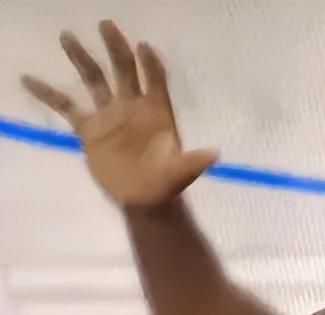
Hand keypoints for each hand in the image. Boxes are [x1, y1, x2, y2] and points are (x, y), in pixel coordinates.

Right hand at [21, 20, 217, 212]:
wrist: (144, 199)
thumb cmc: (167, 184)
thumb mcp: (181, 172)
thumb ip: (193, 161)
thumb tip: (215, 155)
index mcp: (157, 111)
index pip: (155, 79)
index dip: (151, 63)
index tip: (142, 46)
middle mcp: (133, 107)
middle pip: (123, 69)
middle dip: (116, 47)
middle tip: (106, 24)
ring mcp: (110, 116)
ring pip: (94, 80)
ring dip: (82, 58)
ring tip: (67, 36)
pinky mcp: (90, 129)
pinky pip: (67, 106)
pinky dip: (49, 93)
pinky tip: (29, 79)